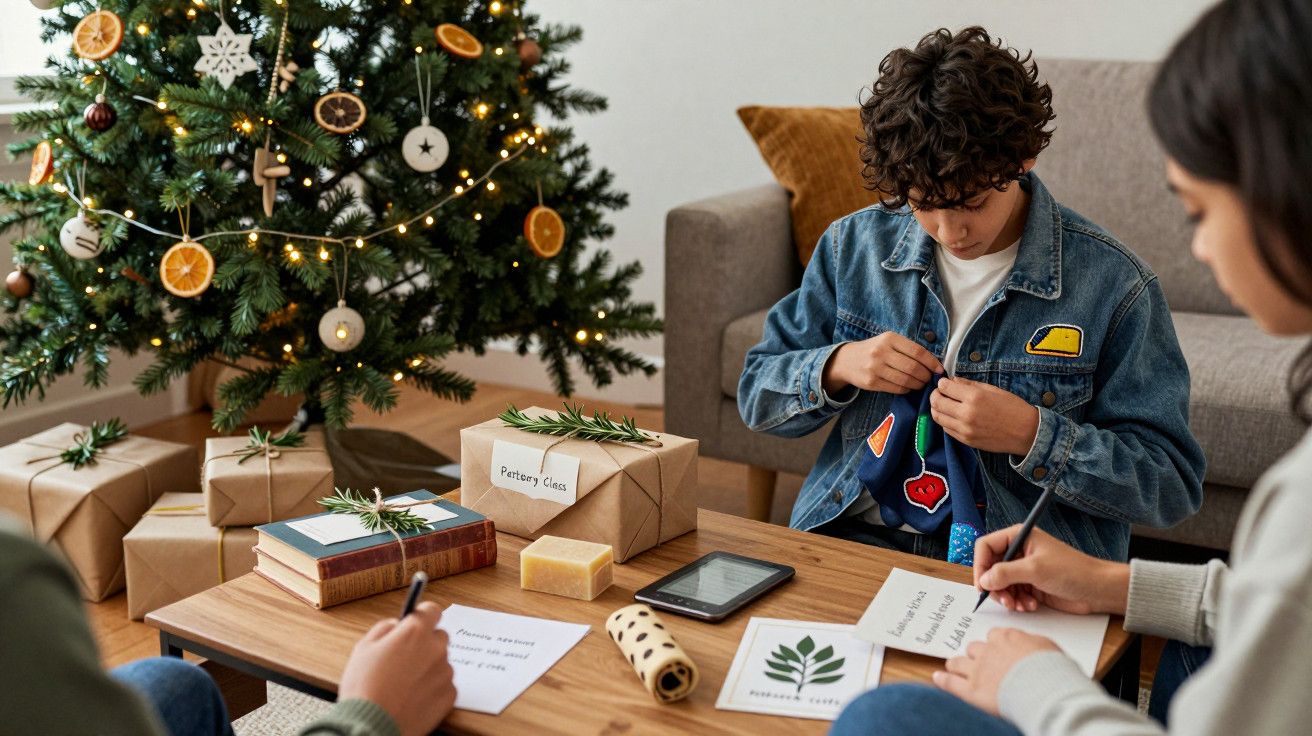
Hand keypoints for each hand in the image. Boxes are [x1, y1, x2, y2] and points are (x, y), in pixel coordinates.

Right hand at [338, 601, 456, 735]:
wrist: (371, 725)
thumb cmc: (364, 688)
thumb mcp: (363, 648)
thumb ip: (384, 628)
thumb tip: (396, 625)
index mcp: (414, 633)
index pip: (432, 610)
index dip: (422, 617)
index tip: (416, 623)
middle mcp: (435, 649)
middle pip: (438, 636)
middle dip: (425, 644)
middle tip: (405, 660)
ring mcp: (445, 672)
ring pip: (441, 662)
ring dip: (428, 667)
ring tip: (405, 684)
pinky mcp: (449, 694)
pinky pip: (444, 684)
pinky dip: (433, 688)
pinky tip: (413, 697)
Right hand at [822, 332, 943, 395]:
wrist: (846, 360)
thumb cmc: (873, 351)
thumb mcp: (888, 342)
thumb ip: (908, 349)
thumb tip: (933, 364)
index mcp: (889, 338)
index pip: (918, 351)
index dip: (932, 362)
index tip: (939, 369)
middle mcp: (881, 352)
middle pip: (913, 367)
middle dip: (925, 376)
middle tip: (929, 379)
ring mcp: (875, 368)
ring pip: (906, 380)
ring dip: (917, 384)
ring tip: (920, 384)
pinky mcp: (871, 382)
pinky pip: (896, 388)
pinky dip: (907, 389)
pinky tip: (908, 387)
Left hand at [930, 377, 1039, 454]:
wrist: (1026, 432)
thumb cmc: (1013, 408)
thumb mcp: (993, 390)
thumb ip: (970, 384)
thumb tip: (953, 380)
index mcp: (974, 397)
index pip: (944, 387)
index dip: (942, 383)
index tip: (945, 383)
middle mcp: (966, 413)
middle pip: (936, 402)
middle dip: (935, 395)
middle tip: (940, 393)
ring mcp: (965, 429)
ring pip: (937, 417)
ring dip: (937, 409)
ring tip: (944, 404)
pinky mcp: (966, 440)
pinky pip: (946, 429)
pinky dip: (945, 421)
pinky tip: (952, 416)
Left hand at [933, 629, 1060, 715]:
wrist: (1044, 690)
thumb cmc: (1052, 671)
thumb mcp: (1047, 648)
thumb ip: (1032, 644)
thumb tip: (1029, 646)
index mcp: (1007, 638)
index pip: (994, 636)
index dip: (995, 644)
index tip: (996, 649)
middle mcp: (988, 651)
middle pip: (974, 648)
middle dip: (976, 654)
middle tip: (978, 661)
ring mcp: (977, 670)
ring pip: (958, 662)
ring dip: (957, 664)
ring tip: (954, 666)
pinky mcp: (971, 691)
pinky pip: (950, 682)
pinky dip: (943, 680)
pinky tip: (938, 677)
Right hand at [974, 525, 1129, 614]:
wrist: (1097, 590)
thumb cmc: (1073, 571)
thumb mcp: (1035, 570)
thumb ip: (1005, 573)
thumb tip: (984, 580)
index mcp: (1019, 537)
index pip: (985, 547)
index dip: (980, 565)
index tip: (982, 584)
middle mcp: (1019, 551)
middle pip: (990, 568)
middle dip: (995, 586)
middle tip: (1004, 600)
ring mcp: (1024, 569)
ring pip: (1000, 584)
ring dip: (1007, 597)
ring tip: (1019, 605)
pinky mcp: (1030, 585)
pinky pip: (1012, 594)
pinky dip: (1017, 602)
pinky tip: (1030, 606)